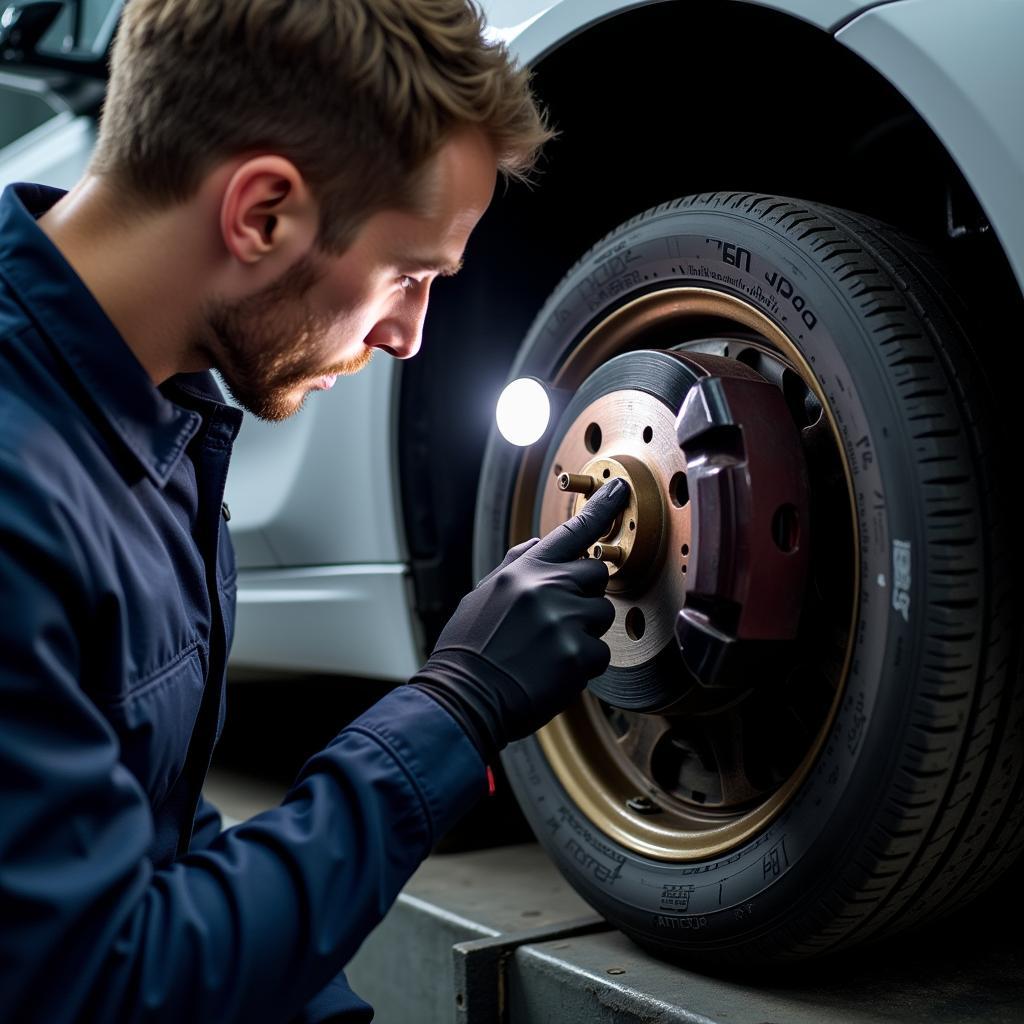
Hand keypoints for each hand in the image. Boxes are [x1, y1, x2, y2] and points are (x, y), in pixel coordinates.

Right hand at [410, 478, 629, 757]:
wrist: (464, 697)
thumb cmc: (470, 650)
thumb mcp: (484, 594)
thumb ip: (516, 566)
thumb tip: (539, 544)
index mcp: (523, 571)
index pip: (570, 532)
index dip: (600, 509)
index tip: (619, 491)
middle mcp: (546, 588)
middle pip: (595, 572)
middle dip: (584, 593)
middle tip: (556, 619)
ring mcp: (564, 620)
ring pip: (601, 614)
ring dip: (583, 632)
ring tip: (548, 650)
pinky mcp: (578, 654)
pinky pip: (601, 652)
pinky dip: (583, 665)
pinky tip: (553, 670)